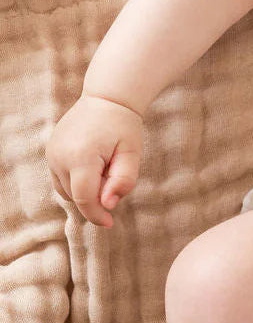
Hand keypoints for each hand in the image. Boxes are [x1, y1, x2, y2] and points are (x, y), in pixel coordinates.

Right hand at [46, 94, 143, 227]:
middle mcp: (60, 157)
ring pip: (67, 190)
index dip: (97, 215)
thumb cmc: (123, 127)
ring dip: (85, 189)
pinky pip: (62, 179)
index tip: (110, 223)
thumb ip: (123, 181)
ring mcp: (51, 154)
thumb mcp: (132, 154)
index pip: (85, 199)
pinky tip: (93, 164)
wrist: (106, 98)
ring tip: (104, 166)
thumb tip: (107, 206)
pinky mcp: (50, 153)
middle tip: (114, 172)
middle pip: (76, 196)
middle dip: (96, 196)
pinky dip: (77, 181)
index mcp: (80, 157)